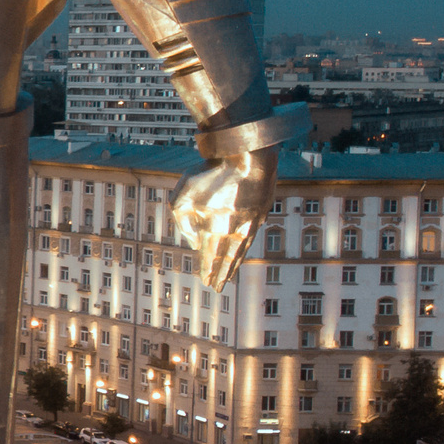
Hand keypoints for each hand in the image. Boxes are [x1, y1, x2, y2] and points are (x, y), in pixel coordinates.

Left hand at [171, 148, 277, 288]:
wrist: (246, 156)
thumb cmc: (209, 176)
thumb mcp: (182, 198)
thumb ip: (184, 224)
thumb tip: (193, 242)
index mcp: (215, 229)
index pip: (210, 257)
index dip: (208, 270)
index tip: (206, 281)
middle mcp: (235, 231)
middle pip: (227, 258)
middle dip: (221, 274)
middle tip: (218, 287)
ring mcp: (250, 223)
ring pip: (241, 250)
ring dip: (234, 265)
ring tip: (229, 276)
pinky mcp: (261, 213)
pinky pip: (251, 236)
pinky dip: (245, 248)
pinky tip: (242, 252)